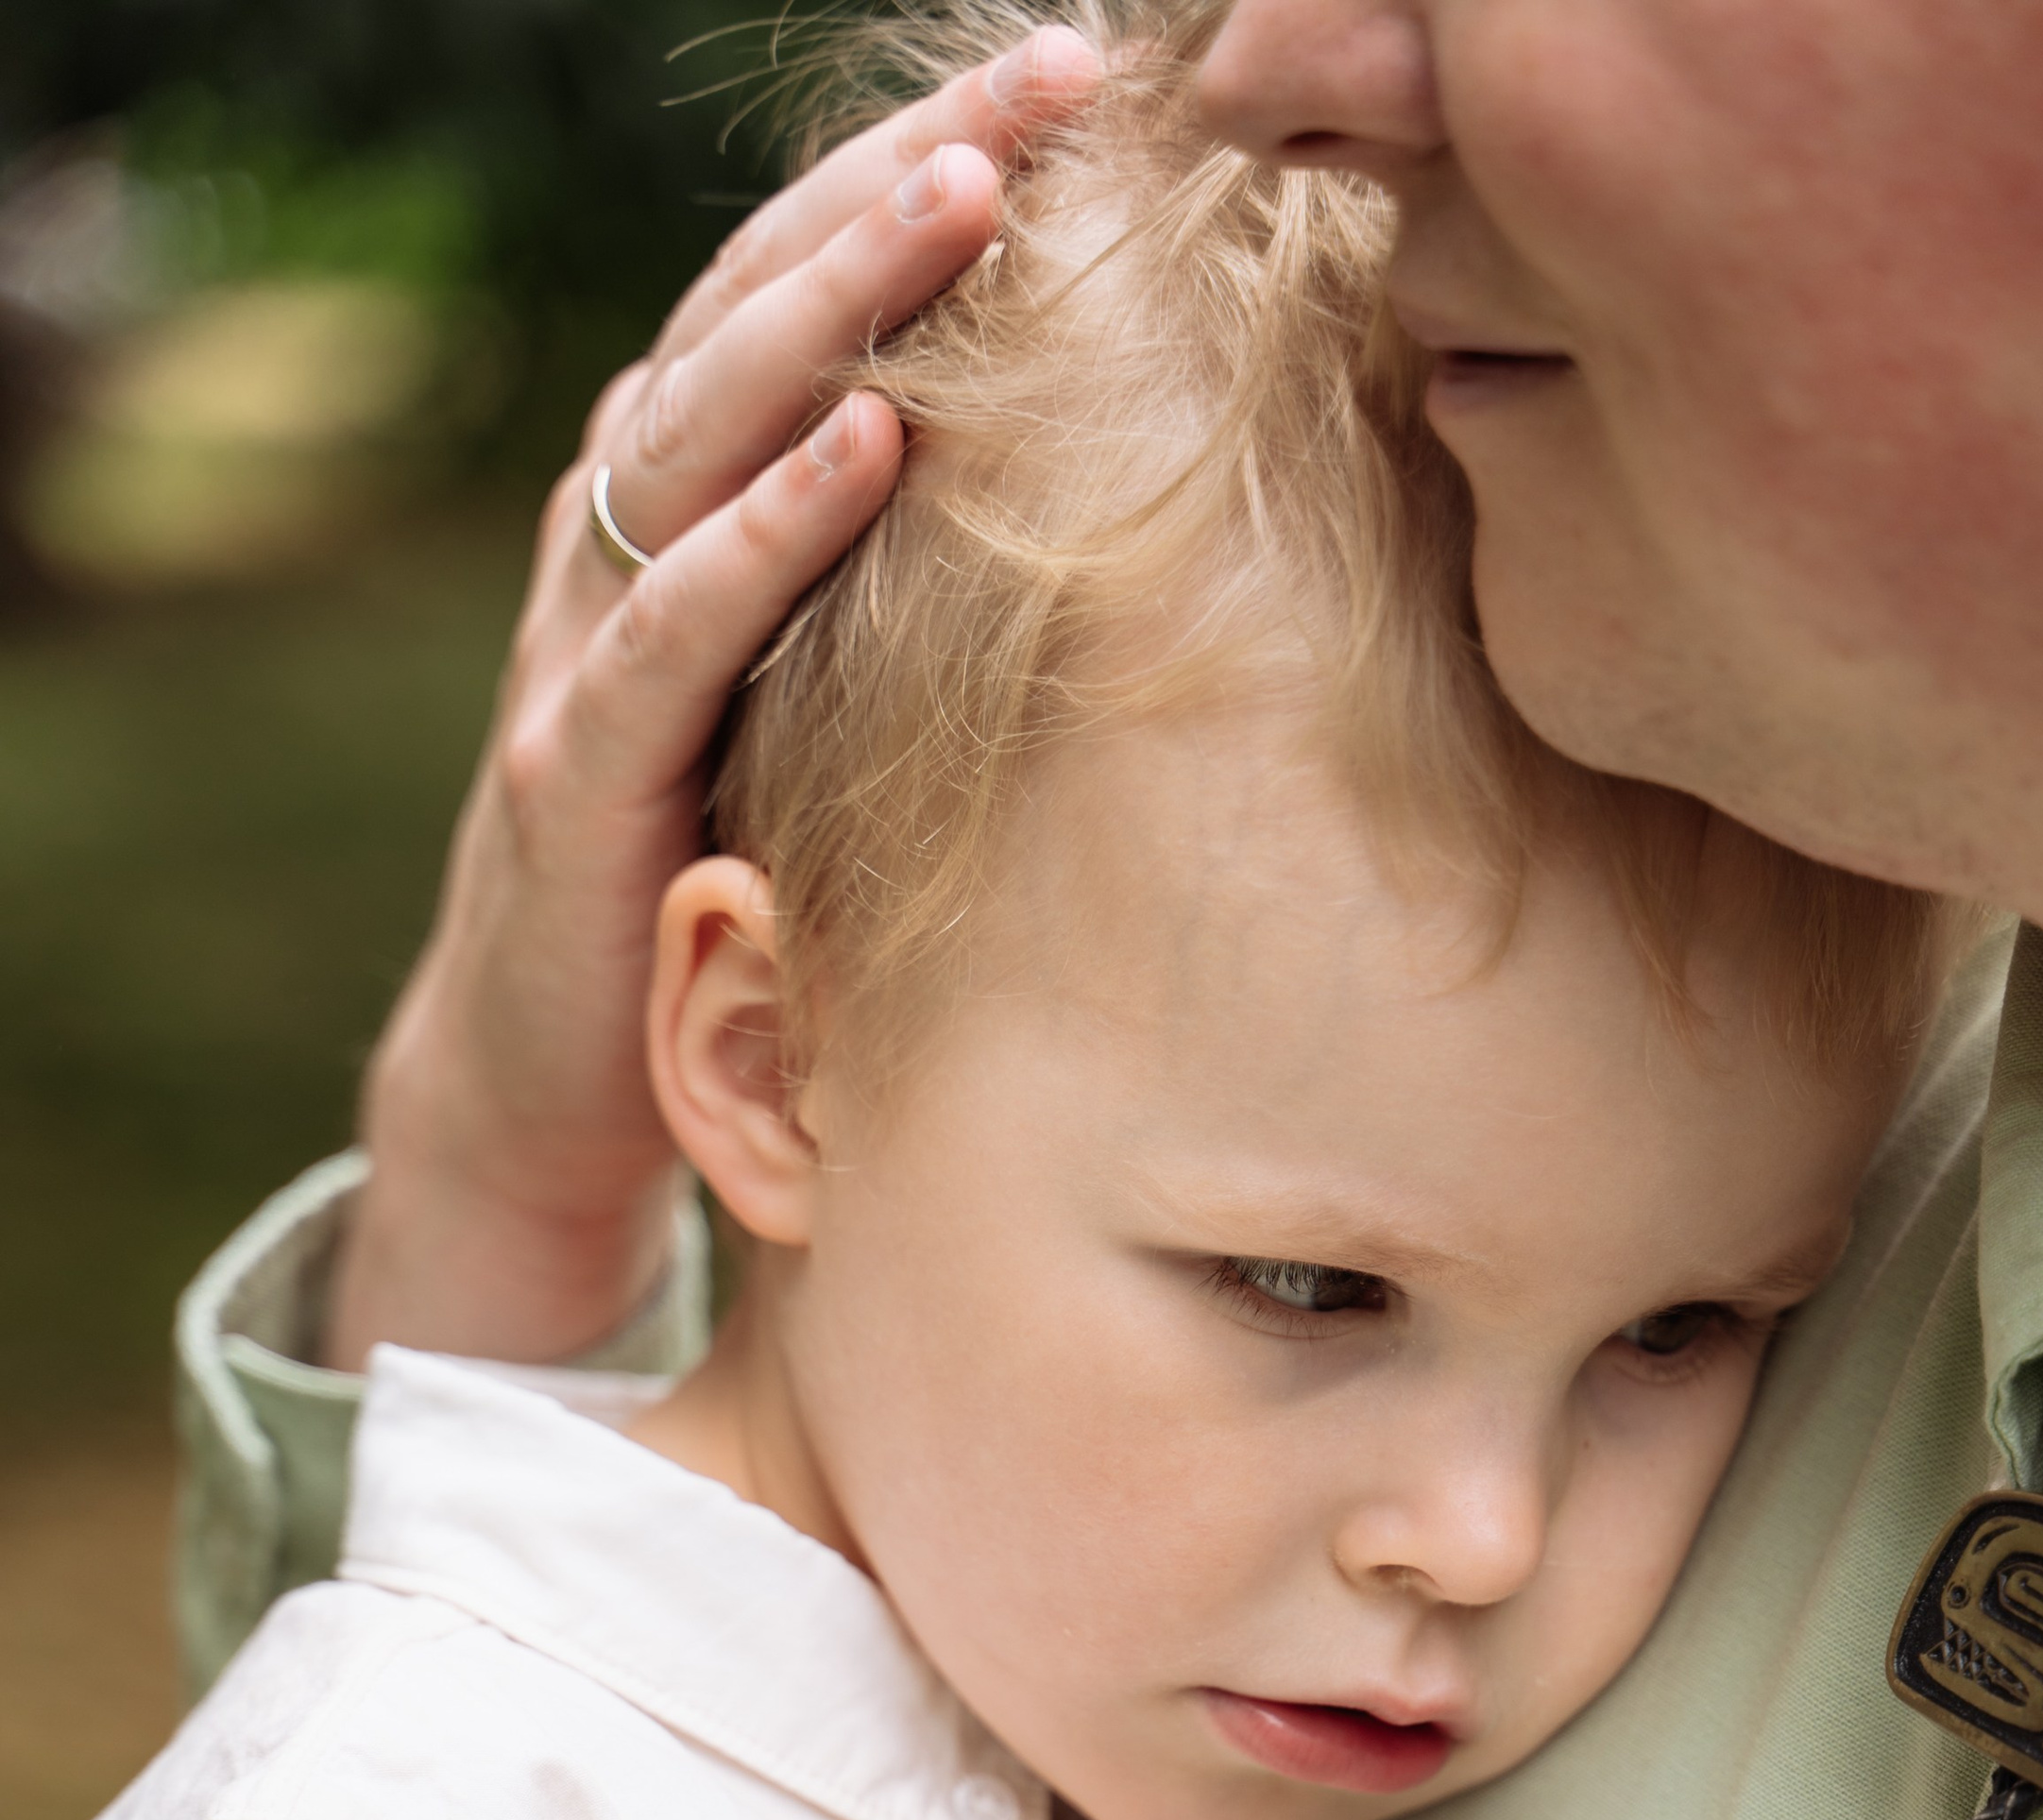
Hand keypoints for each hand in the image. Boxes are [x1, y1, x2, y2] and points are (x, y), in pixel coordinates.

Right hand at [327, 27, 1103, 1374]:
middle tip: (1043, 75)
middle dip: (901, 177)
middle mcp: (621, 526)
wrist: (550, 1079)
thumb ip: (878, 571)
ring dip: (837, 305)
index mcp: (685, 492)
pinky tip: (865, 445)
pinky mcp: (576, 767)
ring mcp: (584, 639)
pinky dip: (763, 532)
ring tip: (963, 199)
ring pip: (706, 427)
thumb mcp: (809, 689)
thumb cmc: (704, 869)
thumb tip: (1076, 470)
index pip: (804, 286)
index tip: (1073, 72)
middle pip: (758, 307)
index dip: (923, 162)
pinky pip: (672, 629)